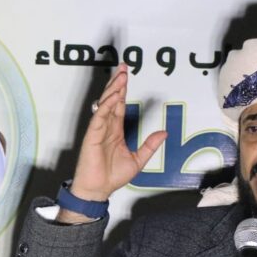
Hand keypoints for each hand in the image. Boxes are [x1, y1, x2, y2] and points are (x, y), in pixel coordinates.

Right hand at [61, 64, 166, 220]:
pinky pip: (99, 117)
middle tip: (124, 67)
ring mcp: (98, 130)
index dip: (123, 90)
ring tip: (120, 76)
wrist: (99, 190)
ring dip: (113, 90)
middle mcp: (106, 127)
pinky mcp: (92, 136)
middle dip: (117, 83)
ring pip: (105, 105)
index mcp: (115, 130)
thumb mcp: (138, 160)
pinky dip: (106, 106)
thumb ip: (150, 145)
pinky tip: (113, 96)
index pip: (119, 105)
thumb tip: (164, 133)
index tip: (126, 75)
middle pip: (112, 100)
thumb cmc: (112, 177)